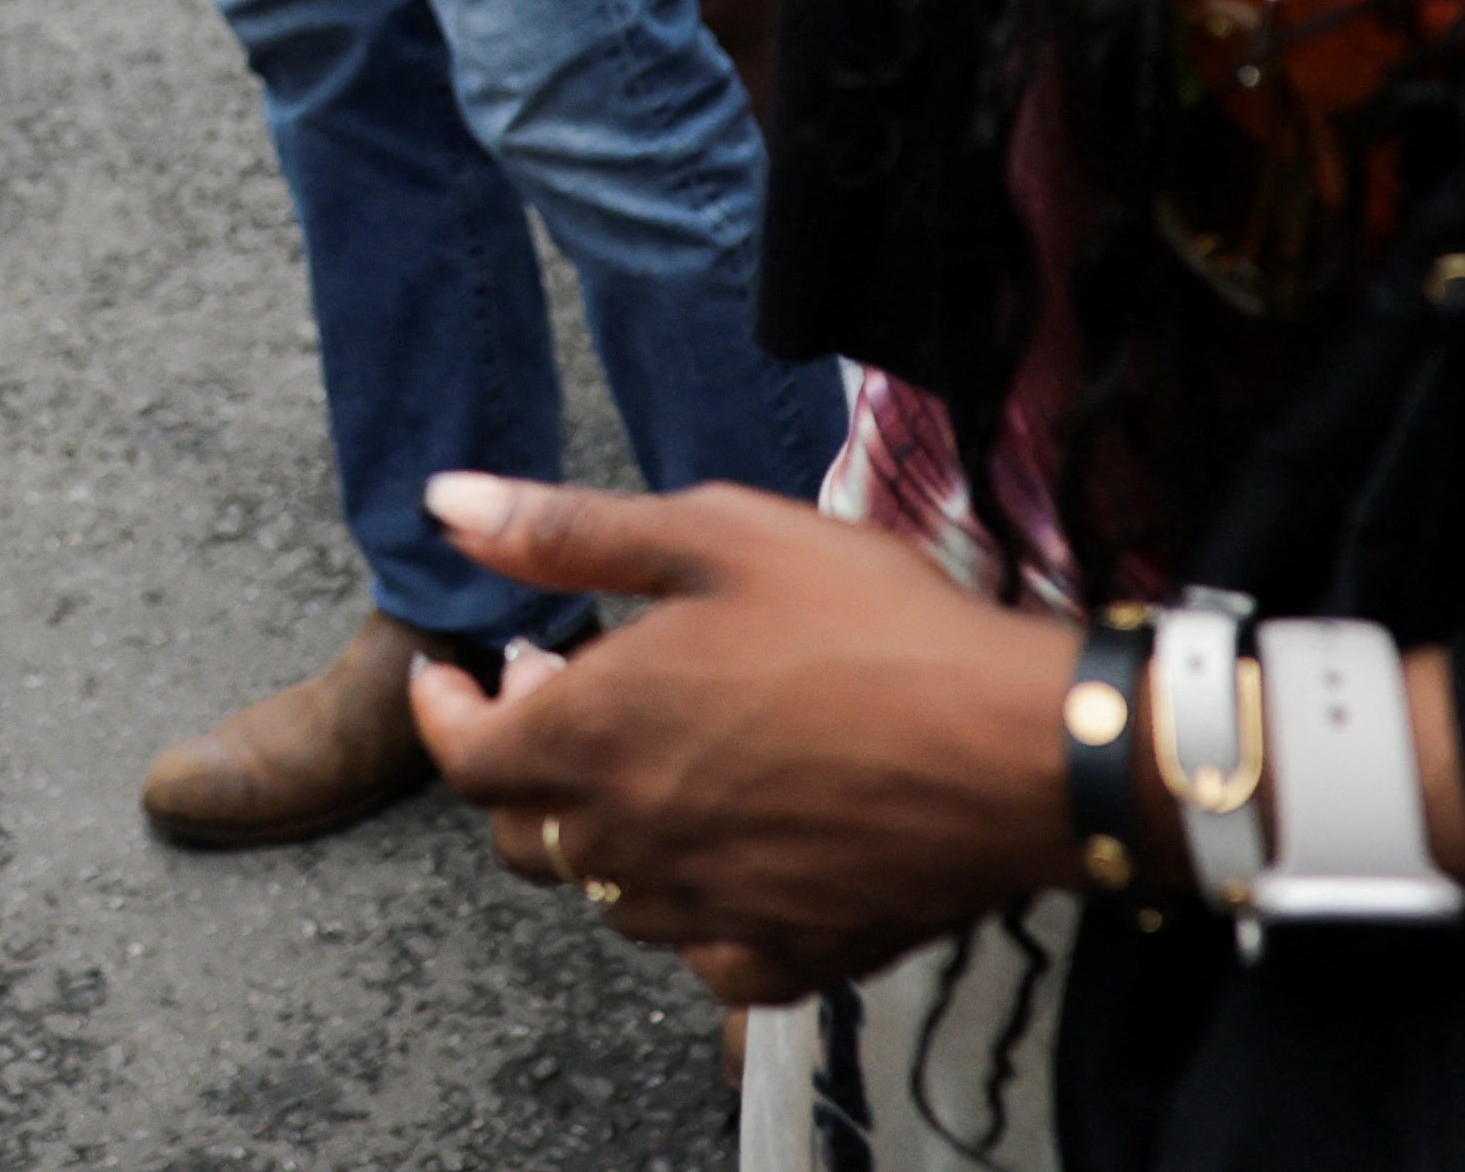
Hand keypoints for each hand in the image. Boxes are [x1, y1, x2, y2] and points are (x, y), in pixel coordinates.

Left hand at [405, 471, 1087, 1007]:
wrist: (1018, 746)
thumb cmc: (868, 624)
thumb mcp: (713, 536)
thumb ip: (567, 531)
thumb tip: (447, 504)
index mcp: (596, 734)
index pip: (466, 758)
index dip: (446, 714)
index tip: (455, 677)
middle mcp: (635, 838)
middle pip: (527, 835)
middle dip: (525, 764)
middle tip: (567, 698)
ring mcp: (711, 908)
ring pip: (611, 898)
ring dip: (606, 836)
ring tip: (655, 764)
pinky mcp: (793, 955)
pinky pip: (708, 961)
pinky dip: (696, 919)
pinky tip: (728, 864)